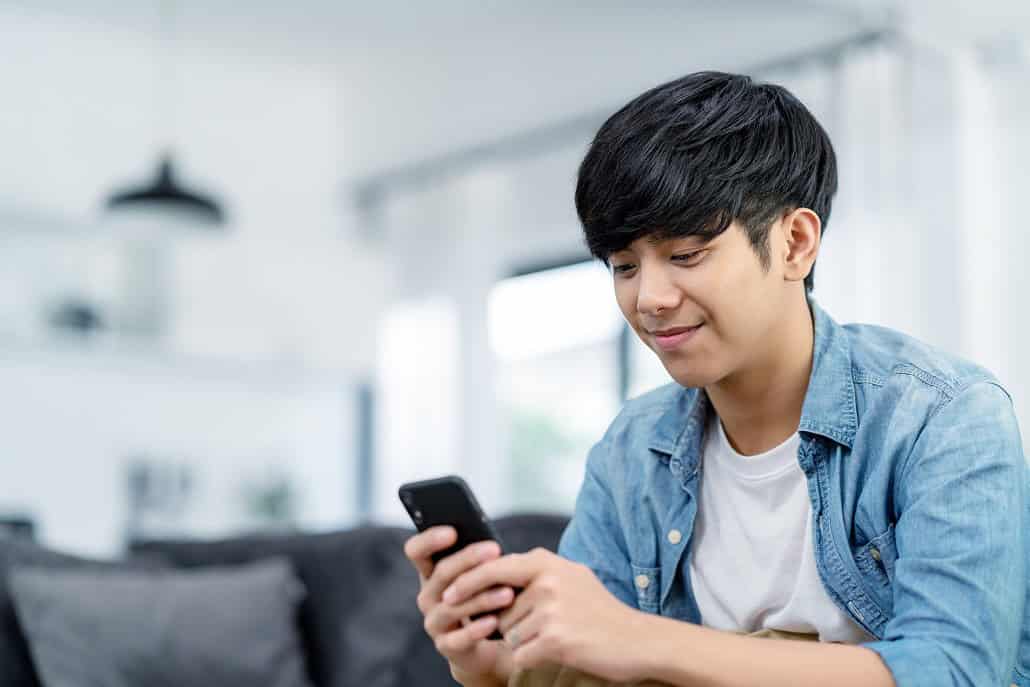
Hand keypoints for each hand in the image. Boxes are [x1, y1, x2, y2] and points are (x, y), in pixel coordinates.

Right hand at [403, 527, 515, 684]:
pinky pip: (460, 638)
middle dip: (469, 559)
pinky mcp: (446, 646)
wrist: (488, 644)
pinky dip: (477, 629)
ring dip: (481, 597)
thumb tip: (493, 546)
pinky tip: (495, 621)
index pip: (416, 551)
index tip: (452, 531)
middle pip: (441, 573)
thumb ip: (480, 560)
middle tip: (496, 550)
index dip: (429, 540)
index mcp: (431, 572)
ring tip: (508, 592)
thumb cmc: (485, 599)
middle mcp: (427, 596)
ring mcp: (434, 622)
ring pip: (452, 605)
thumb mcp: (481, 576)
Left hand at [442, 548, 645, 681]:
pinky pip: (521, 654)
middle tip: (544, 626)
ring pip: (509, 634)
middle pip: (499, 609)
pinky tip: (559, 651)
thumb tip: (495, 571)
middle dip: (511, 624)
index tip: (448, 595)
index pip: (492, 568)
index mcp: (546, 562)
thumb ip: (535, 573)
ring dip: (526, 642)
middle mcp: (547, 581)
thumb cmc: (600, 611)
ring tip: (560, 636)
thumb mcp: (570, 578)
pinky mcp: (555, 638)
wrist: (638, 640)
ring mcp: (550, 610)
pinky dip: (532, 658)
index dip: (467, 582)